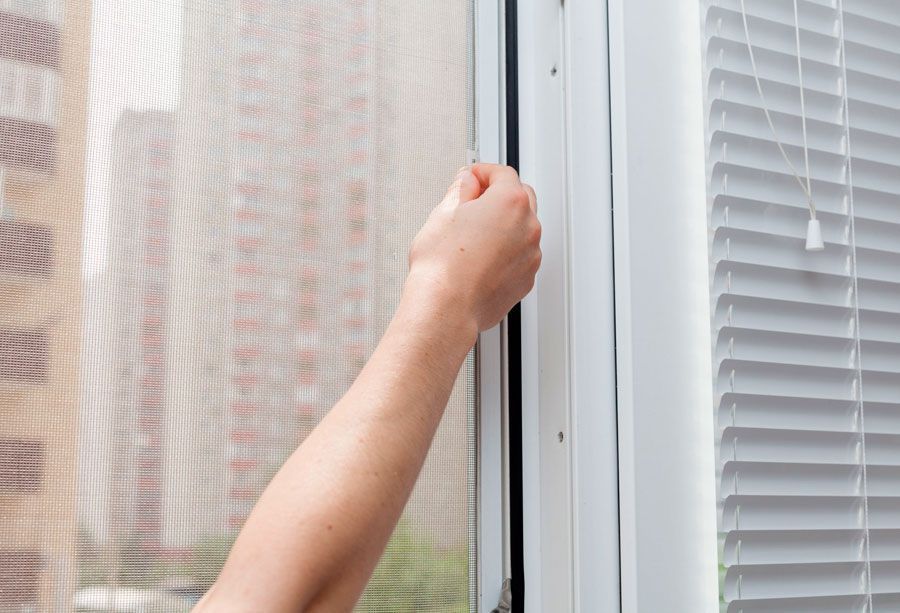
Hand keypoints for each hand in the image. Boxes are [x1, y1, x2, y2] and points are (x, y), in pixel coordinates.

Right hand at [406, 163, 540, 333]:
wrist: (446, 308)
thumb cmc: (443, 267)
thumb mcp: (443, 214)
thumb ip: (460, 190)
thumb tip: (466, 183)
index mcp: (510, 203)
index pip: (503, 173)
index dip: (483, 172)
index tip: (472, 177)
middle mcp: (527, 228)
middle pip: (521, 198)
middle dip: (499, 195)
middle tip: (473, 201)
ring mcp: (530, 256)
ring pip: (523, 229)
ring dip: (505, 225)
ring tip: (474, 235)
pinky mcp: (526, 279)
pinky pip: (520, 256)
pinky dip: (507, 252)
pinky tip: (482, 258)